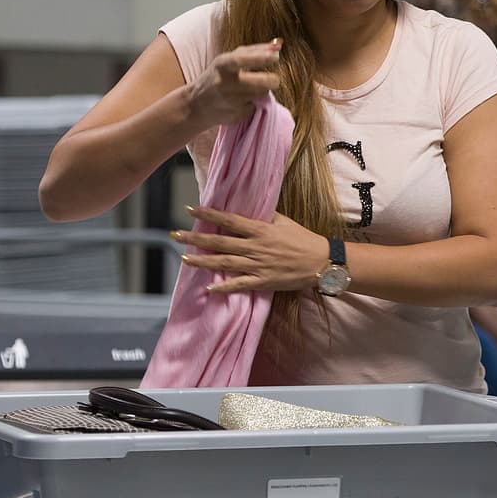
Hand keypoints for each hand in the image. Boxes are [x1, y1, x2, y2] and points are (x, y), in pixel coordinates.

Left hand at [174, 206, 327, 293]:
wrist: (321, 262)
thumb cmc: (304, 239)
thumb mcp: (285, 222)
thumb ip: (265, 217)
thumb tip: (250, 210)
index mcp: (260, 229)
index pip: (228, 220)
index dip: (208, 214)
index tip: (190, 209)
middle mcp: (255, 247)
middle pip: (219, 242)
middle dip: (195, 238)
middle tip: (175, 235)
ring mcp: (257, 265)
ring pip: (224, 263)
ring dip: (202, 261)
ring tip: (184, 259)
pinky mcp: (262, 281)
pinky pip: (239, 284)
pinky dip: (224, 287)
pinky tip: (209, 288)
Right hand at [186, 39, 281, 129]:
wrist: (196, 105)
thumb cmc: (219, 75)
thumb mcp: (230, 59)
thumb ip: (255, 51)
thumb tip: (279, 44)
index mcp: (222, 65)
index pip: (242, 60)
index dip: (261, 58)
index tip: (275, 57)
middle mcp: (224, 83)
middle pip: (261, 83)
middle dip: (273, 80)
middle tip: (273, 79)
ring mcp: (230, 101)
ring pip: (261, 95)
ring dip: (261, 91)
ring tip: (249, 88)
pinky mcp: (236, 115)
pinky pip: (255, 107)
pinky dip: (253, 103)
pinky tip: (241, 102)